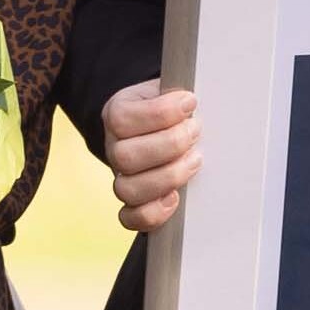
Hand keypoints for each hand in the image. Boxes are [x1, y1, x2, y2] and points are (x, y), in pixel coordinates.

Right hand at [99, 82, 201, 232]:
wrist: (161, 126)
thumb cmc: (168, 108)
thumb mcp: (166, 90)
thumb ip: (175, 94)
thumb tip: (192, 102)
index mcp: (117, 114)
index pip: (123, 119)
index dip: (161, 112)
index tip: (190, 102)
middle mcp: (113, 148)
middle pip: (126, 157)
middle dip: (170, 144)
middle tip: (195, 132)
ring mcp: (121, 177)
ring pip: (128, 189)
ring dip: (168, 176)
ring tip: (195, 159)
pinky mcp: (132, 203)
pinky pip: (130, 219)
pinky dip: (153, 212)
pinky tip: (175, 197)